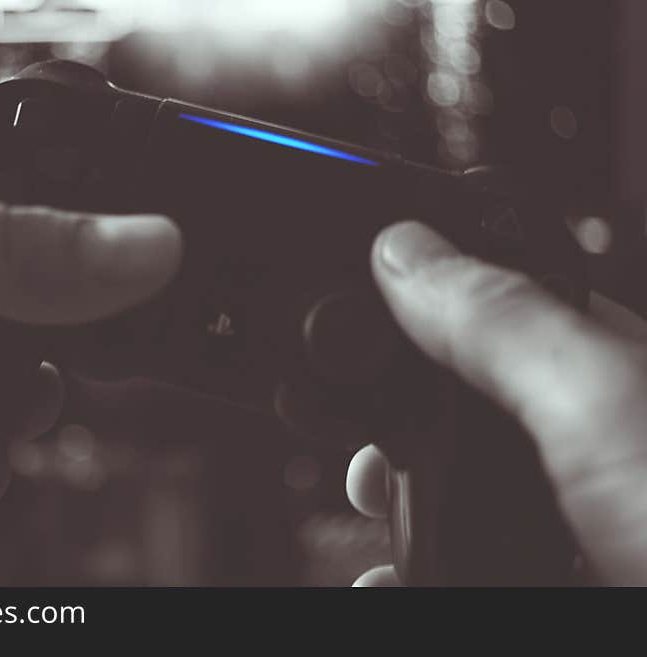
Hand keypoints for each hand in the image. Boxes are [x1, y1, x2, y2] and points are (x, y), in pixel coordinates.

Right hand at [347, 221, 646, 586]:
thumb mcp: (601, 408)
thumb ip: (506, 322)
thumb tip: (408, 251)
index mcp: (607, 371)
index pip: (499, 305)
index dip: (421, 303)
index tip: (358, 312)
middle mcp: (588, 441)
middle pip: (459, 402)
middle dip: (391, 412)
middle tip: (352, 421)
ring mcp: (568, 517)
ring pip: (451, 487)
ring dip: (389, 495)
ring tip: (363, 499)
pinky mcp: (544, 570)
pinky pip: (455, 558)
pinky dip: (406, 566)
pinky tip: (388, 575)